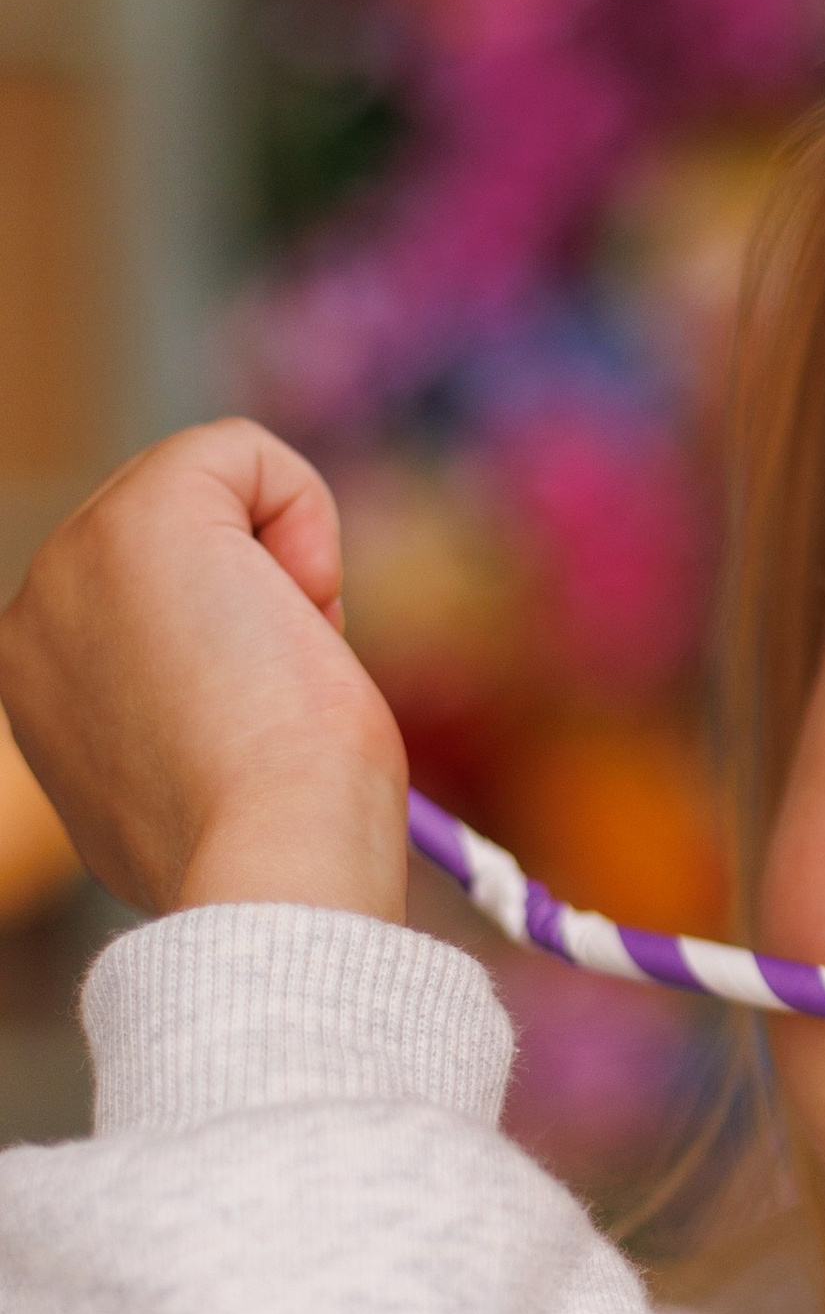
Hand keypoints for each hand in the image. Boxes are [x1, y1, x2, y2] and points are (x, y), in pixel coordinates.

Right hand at [0, 422, 409, 921]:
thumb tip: (244, 694)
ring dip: (281, 567)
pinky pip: (241, 450)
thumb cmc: (281, 840)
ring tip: (276, 667)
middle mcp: (34, 619)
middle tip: (275, 694)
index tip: (252, 732)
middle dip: (258, 594)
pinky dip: (303, 510)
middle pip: (182, 533)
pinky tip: (298, 607)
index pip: (158, 604)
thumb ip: (186, 718)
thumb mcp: (208, 774)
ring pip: (210, 489)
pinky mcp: (139, 518)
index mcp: (44, 687)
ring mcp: (70, 563)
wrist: (277, 862)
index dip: (238, 650)